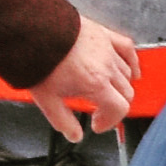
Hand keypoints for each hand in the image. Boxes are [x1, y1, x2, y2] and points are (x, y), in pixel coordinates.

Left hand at [30, 16, 139, 140]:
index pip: (120, 108)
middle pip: (126, 93)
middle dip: (114, 106)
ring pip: (127, 74)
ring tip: (105, 90)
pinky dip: (132, 62)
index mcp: (96, 84)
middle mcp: (107, 67)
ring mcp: (108, 49)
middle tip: (99, 110)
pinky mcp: (104, 35)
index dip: (110, 121)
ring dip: (120, 86)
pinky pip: (128, 48)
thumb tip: (74, 135)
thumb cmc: (38, 60)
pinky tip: (131, 70)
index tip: (97, 124)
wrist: (32, 30)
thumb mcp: (47, 99)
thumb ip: (63, 121)